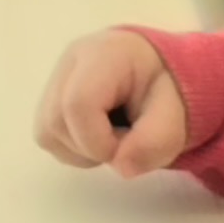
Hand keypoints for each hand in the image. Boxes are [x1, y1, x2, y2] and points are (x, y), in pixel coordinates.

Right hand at [35, 27, 189, 174]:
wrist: (159, 73)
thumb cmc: (169, 89)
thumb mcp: (175, 116)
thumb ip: (155, 142)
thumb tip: (121, 167)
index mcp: (103, 55)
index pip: (77, 104)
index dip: (98, 141)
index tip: (127, 147)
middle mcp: (70, 62)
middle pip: (56, 121)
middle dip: (92, 148)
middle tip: (126, 140)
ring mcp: (54, 79)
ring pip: (47, 133)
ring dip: (83, 151)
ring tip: (114, 135)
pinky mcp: (48, 99)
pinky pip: (48, 137)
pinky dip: (75, 149)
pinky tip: (99, 134)